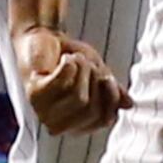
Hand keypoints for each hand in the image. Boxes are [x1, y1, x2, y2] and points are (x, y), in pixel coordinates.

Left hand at [13, 24, 127, 135]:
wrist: (42, 36)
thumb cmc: (69, 59)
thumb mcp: (98, 75)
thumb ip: (112, 92)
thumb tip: (129, 105)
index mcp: (77, 125)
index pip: (105, 120)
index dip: (112, 96)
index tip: (107, 77)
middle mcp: (59, 124)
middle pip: (92, 109)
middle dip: (96, 80)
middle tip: (87, 64)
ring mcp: (43, 112)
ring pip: (79, 97)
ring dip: (82, 70)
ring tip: (73, 59)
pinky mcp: (34, 95)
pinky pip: (63, 83)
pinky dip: (69, 65)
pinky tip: (63, 59)